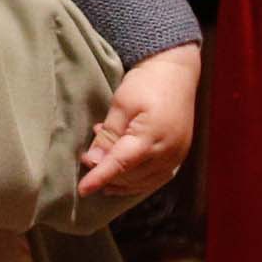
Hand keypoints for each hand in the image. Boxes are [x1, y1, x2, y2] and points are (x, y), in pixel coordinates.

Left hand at [80, 43, 199, 200]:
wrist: (176, 72)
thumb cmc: (147, 83)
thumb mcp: (122, 103)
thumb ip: (109, 134)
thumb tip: (94, 161)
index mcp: (152, 136)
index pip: (121, 165)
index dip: (100, 178)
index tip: (82, 189)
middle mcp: (168, 152)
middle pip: (131, 176)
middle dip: (107, 174)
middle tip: (88, 159)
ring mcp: (177, 156)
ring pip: (143, 182)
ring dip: (120, 180)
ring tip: (101, 165)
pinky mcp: (179, 156)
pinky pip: (156, 179)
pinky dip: (137, 182)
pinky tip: (121, 177)